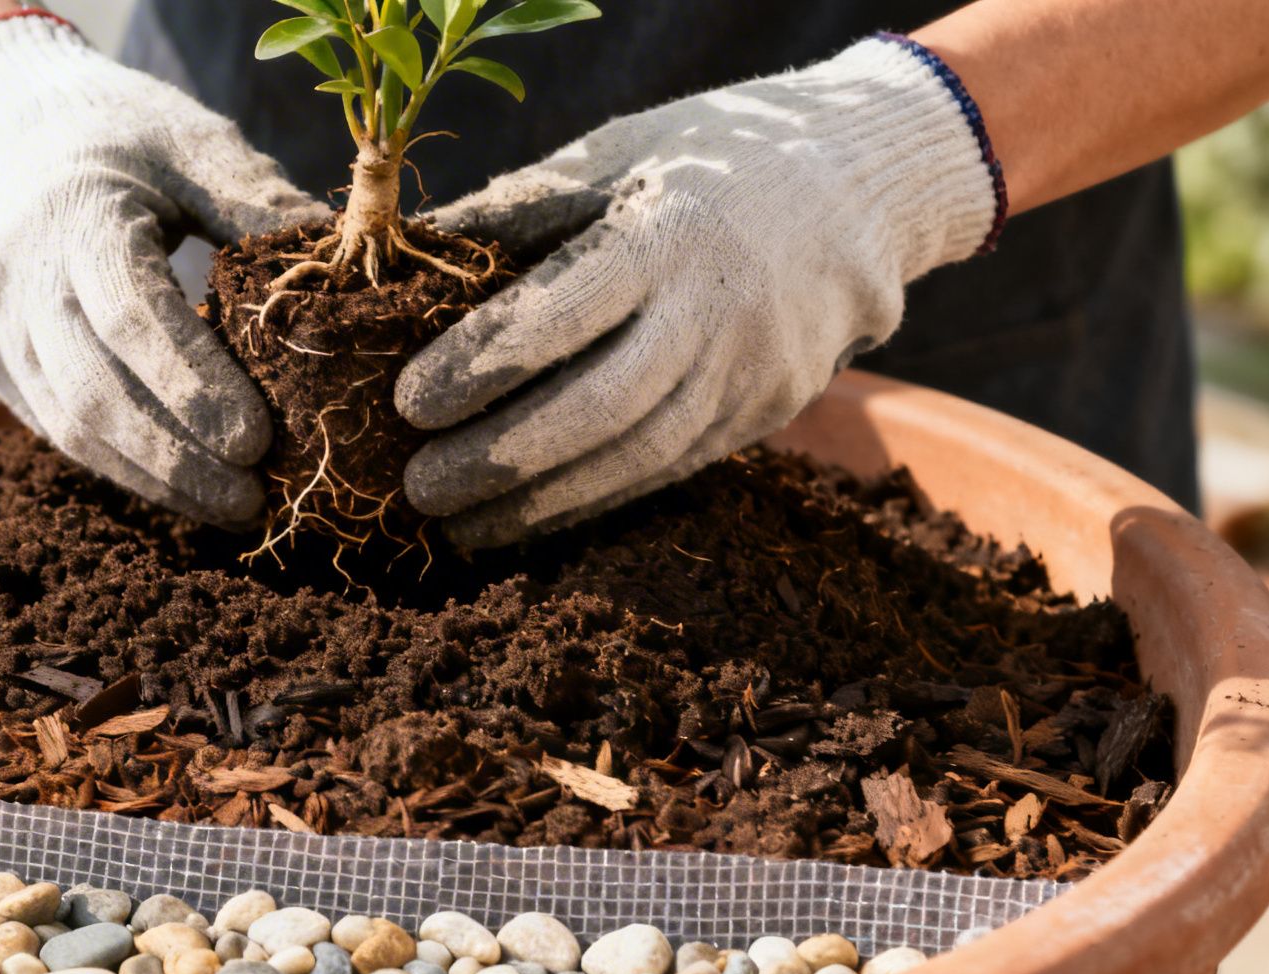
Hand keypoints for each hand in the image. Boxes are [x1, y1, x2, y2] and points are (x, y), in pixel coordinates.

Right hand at [0, 14, 325, 527]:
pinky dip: (120, 464)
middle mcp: (16, 277)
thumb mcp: (189, 140)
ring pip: (69, 428)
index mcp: (75, 213)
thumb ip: (257, 202)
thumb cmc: (113, 130)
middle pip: (95, 394)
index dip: (194, 386)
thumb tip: (348, 271)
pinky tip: (180, 483)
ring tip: (229, 508)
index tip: (257, 440)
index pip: (132, 317)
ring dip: (152, 479)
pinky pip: (53, 429)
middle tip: (253, 502)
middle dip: (177, 460)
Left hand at [395, 37, 1001, 547]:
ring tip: (460, 527)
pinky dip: (595, 500)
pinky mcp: (767, 410)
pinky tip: (529, 517)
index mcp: (668, 233)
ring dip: (541, 503)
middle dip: (501, 460)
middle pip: (600, 409)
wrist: (861, 179)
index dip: (477, 366)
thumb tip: (411, 256)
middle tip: (418, 489)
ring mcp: (752, 370)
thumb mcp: (618, 151)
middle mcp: (717, 311)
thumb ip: (519, 208)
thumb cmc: (710, 153)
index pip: (559, 315)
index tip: (406, 403)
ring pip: (638, 459)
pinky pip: (671, 469)